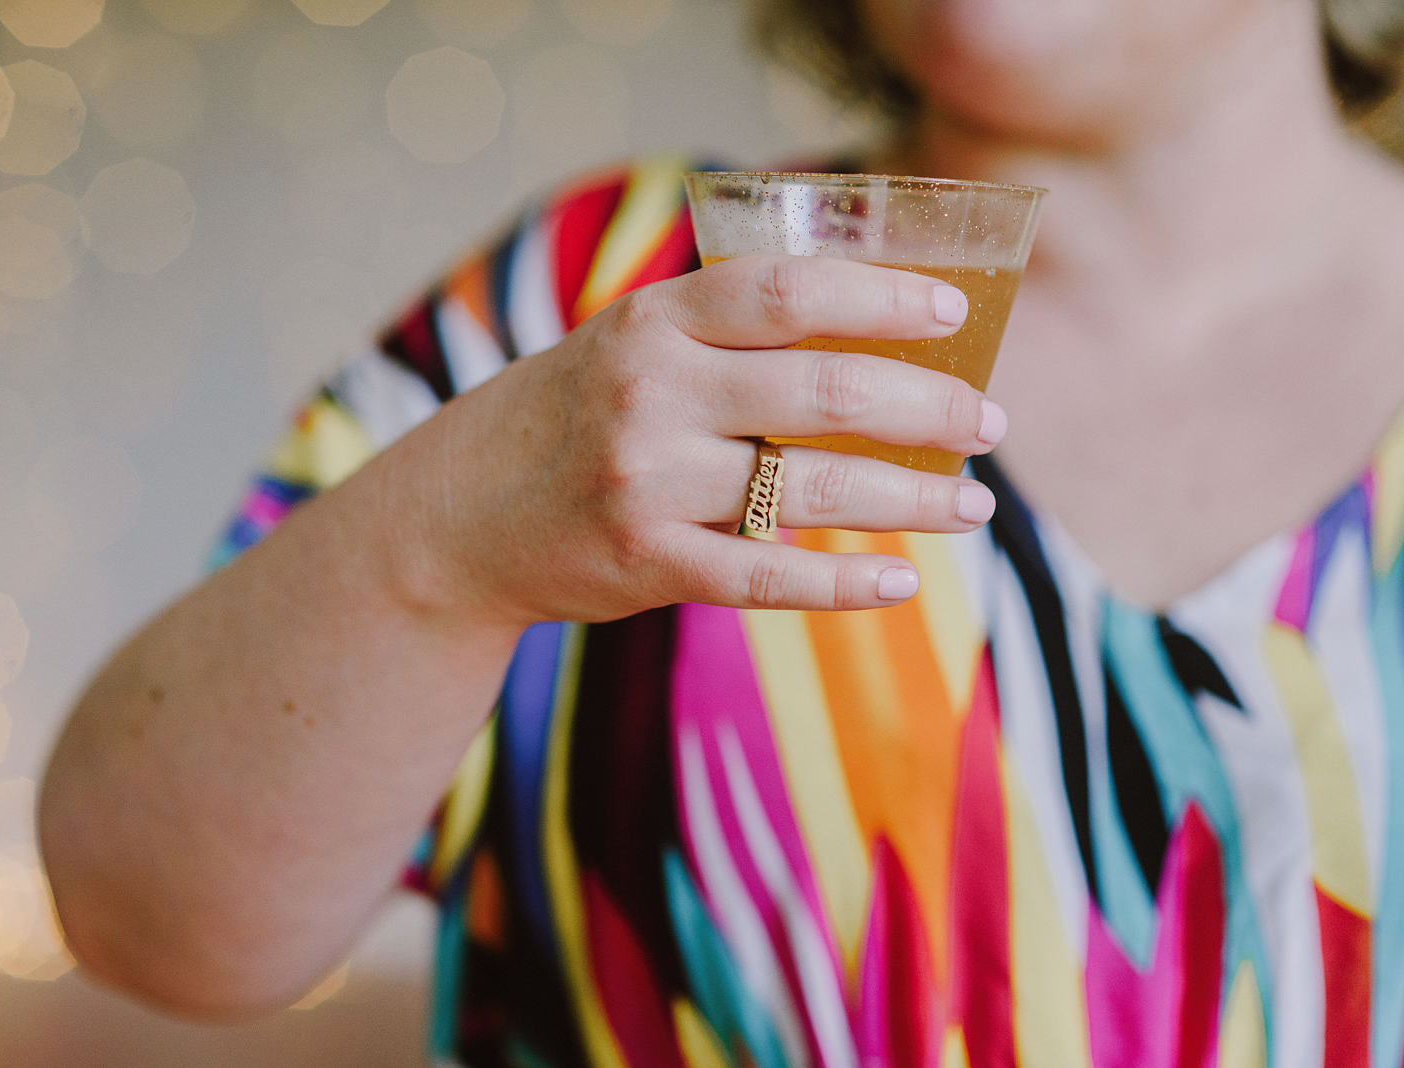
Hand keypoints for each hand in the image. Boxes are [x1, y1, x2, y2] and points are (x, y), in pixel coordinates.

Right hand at [360, 254, 1005, 627]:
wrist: (459, 515)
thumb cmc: (575, 417)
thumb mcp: (634, 347)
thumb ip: (731, 336)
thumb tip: (882, 342)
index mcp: (654, 322)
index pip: (788, 292)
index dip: (881, 297)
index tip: (956, 315)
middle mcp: (651, 394)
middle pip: (823, 390)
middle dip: (927, 407)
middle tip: (990, 420)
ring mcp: (647, 482)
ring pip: (811, 487)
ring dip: (911, 498)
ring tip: (973, 504)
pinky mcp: (645, 562)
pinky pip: (766, 574)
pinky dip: (842, 581)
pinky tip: (899, 582)